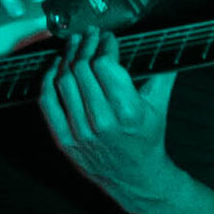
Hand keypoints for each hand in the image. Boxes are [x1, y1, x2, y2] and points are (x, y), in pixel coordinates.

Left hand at [39, 23, 176, 213]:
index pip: (105, 65)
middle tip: (89, 36)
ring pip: (64, 82)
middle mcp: (102, 122)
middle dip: (85, 46)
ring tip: (74, 46)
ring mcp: (80, 132)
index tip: (107, 38)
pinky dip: (48, 81)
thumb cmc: (146, 140)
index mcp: (128, 112)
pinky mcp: (64, 140)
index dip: (104, 45)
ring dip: (68, 58)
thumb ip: (162, 74)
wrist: (135, 178)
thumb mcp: (160, 106)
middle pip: (83, 70)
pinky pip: (48, 103)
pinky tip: (55, 68)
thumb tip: (165, 43)